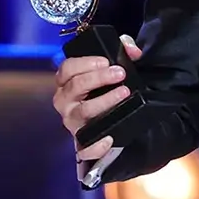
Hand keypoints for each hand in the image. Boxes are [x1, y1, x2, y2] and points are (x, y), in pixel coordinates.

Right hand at [52, 34, 142, 162]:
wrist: (114, 122)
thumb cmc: (107, 91)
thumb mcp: (113, 68)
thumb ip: (123, 51)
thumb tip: (133, 50)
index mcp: (67, 83)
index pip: (67, 69)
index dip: (85, 63)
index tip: (105, 61)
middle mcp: (66, 102)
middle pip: (75, 86)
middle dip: (99, 78)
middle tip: (120, 73)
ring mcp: (73, 122)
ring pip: (84, 111)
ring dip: (105, 101)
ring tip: (124, 93)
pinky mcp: (82, 142)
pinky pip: (84, 148)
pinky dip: (96, 145)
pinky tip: (109, 138)